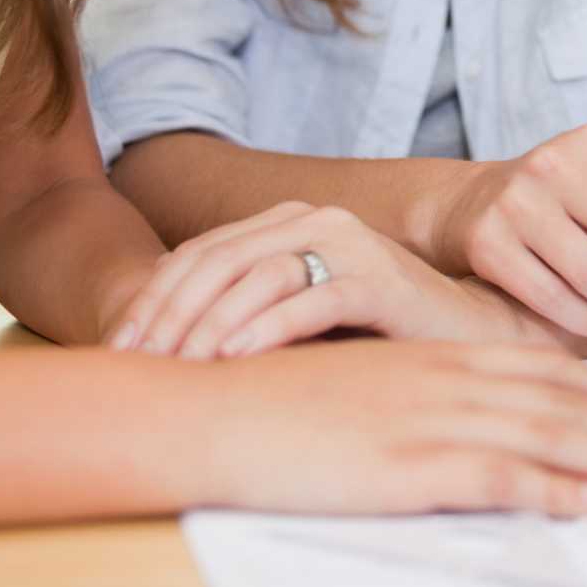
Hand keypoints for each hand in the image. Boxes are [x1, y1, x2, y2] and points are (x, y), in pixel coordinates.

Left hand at [108, 201, 517, 358]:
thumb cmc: (375, 334)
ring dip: (209, 323)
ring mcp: (351, 245)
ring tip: (176, 366)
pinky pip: (312, 299)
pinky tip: (234, 358)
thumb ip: (243, 310)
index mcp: (289, 222)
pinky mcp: (380, 279)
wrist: (468, 334)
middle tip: (136, 362)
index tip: (118, 351)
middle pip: (219, 261)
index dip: (152, 300)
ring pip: (258, 278)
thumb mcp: (297, 315)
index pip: (200, 254)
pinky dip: (268, 328)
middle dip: (169, 314)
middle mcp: (316, 220)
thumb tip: (158, 344)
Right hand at [208, 339, 586, 516]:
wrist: (208, 405)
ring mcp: (431, 417)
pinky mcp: (406, 460)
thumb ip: (428, 400)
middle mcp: (449, 378)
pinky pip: (498, 473)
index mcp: (441, 357)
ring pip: (550, 433)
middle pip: (567, 402)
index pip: (550, 374)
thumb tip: (483, 428)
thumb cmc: (279, 404)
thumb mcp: (367, 388)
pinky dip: (553, 488)